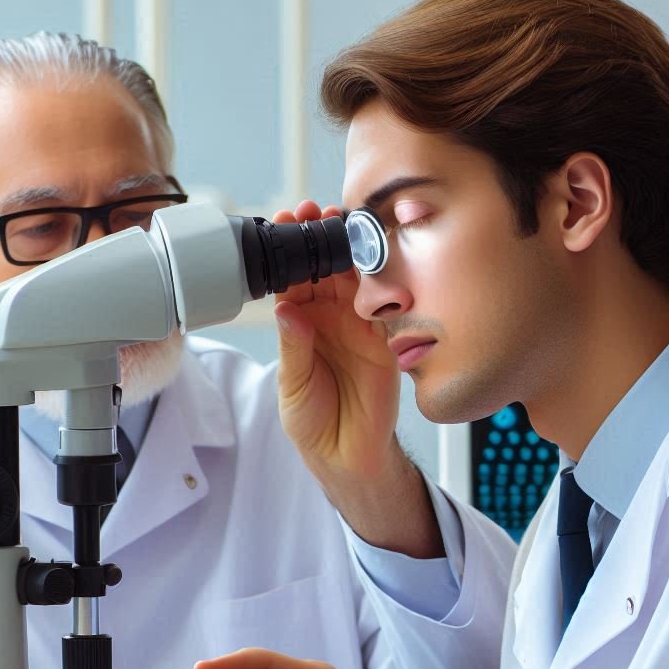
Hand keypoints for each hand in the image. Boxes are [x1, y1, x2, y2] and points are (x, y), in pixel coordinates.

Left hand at [273, 200, 398, 481]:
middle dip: (317, 238)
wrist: (348, 455)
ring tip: (338, 224)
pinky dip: (378, 281)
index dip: (287, 252)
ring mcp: (358, 326)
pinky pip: (383, 304)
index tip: (283, 225)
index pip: (292, 280)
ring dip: (347, 250)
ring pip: (354, 279)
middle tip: (313, 213)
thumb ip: (294, 348)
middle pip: (324, 269)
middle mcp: (330, 320)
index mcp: (300, 325)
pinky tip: (369, 259)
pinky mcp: (384, 339)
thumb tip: (287, 311)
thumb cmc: (314, 422)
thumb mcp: (293, 386)